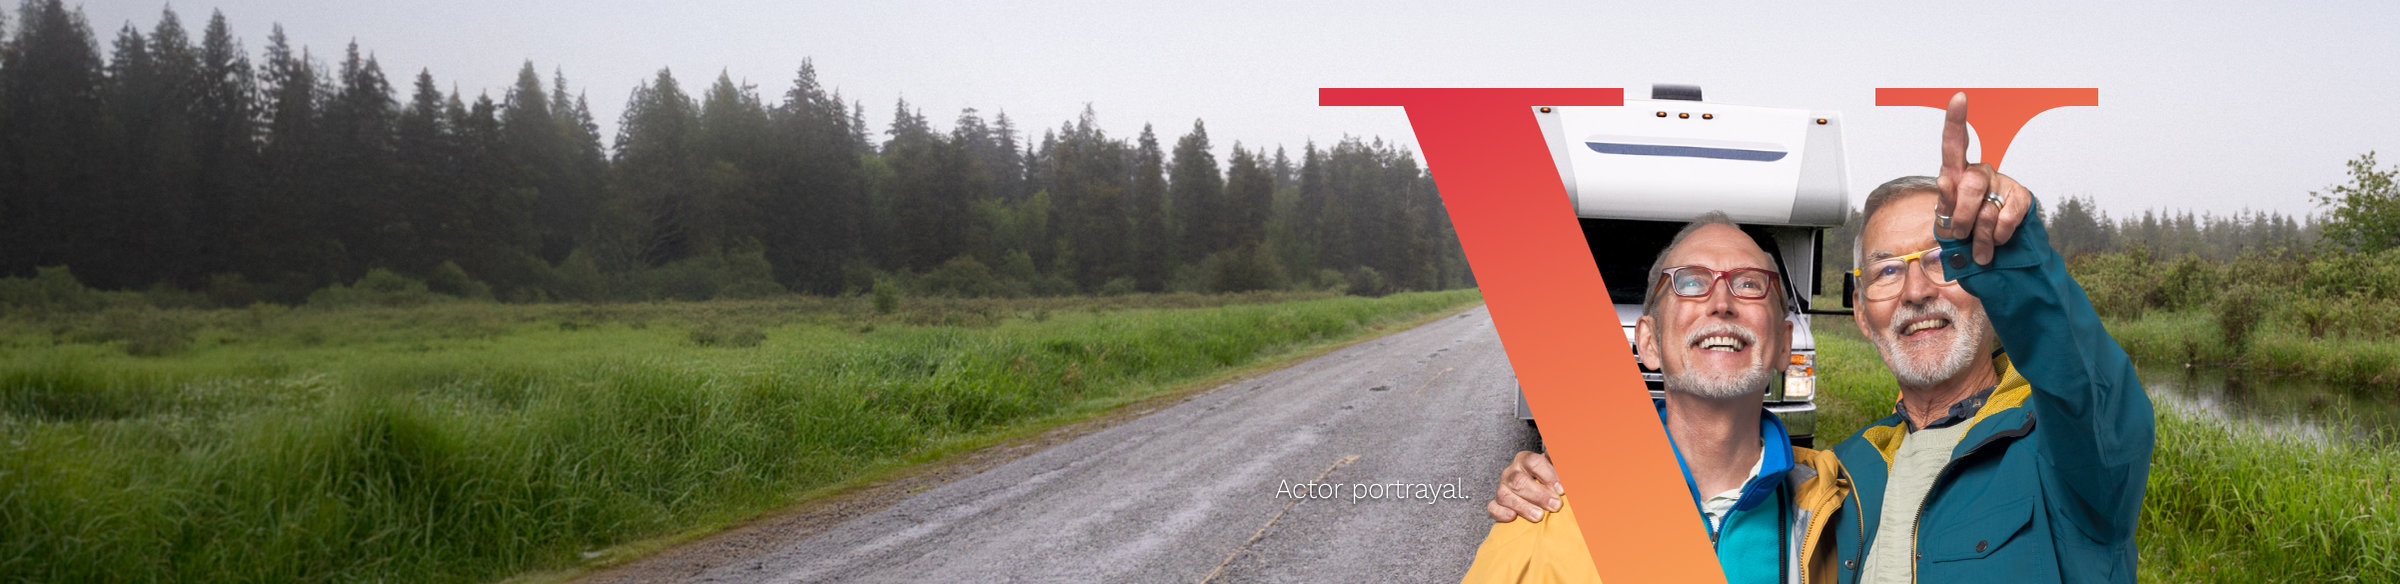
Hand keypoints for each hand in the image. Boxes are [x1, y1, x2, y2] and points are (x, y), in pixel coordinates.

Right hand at [1485, 451, 1564, 522]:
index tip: (1562, 489)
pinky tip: (1513, 517)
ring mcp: (1503, 487)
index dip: (1548, 476)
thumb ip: (1561, 464)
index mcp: (1526, 459)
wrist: (1538, 492)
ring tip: (1539, 516)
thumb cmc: (1550, 480)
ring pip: (1505, 495)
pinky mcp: (1496, 503)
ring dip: (1523, 507)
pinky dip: (1501, 513)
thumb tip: (1566, 462)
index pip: (1533, 462)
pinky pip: (1493, 507)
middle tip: (1555, 505)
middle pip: (1519, 480)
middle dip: (1539, 495)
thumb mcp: (1557, 470)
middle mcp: (1512, 472)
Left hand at [1933, 92, 2035, 264]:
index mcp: (1956, 172)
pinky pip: (2007, 218)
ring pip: (1987, 209)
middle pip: (1970, 185)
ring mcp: (2002, 182)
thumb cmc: (1960, 230)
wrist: (1987, 250)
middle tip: (1959, 233)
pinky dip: (1998, 235)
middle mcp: (1980, 171)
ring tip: (1978, 248)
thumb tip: (1948, 179)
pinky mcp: (2021, 196)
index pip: (1954, 143)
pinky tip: (1996, 239)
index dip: (1957, 120)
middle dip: (1961, 216)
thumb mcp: (1944, 219)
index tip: (1959, 98)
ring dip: (1979, 235)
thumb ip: (1944, 202)